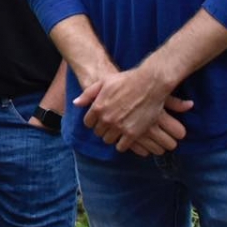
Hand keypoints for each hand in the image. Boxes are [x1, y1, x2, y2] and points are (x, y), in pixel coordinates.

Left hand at [75, 68, 191, 154]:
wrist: (149, 84)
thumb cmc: (126, 80)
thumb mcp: (103, 82)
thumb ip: (88, 94)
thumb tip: (76, 103)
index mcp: (98, 107)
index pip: (88, 123)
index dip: (93, 121)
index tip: (99, 119)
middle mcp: (106, 119)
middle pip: (98, 132)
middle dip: (102, 128)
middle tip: (110, 124)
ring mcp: (119, 127)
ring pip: (108, 140)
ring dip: (112, 136)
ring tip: (118, 130)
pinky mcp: (132, 134)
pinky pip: (121, 146)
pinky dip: (122, 144)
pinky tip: (125, 137)